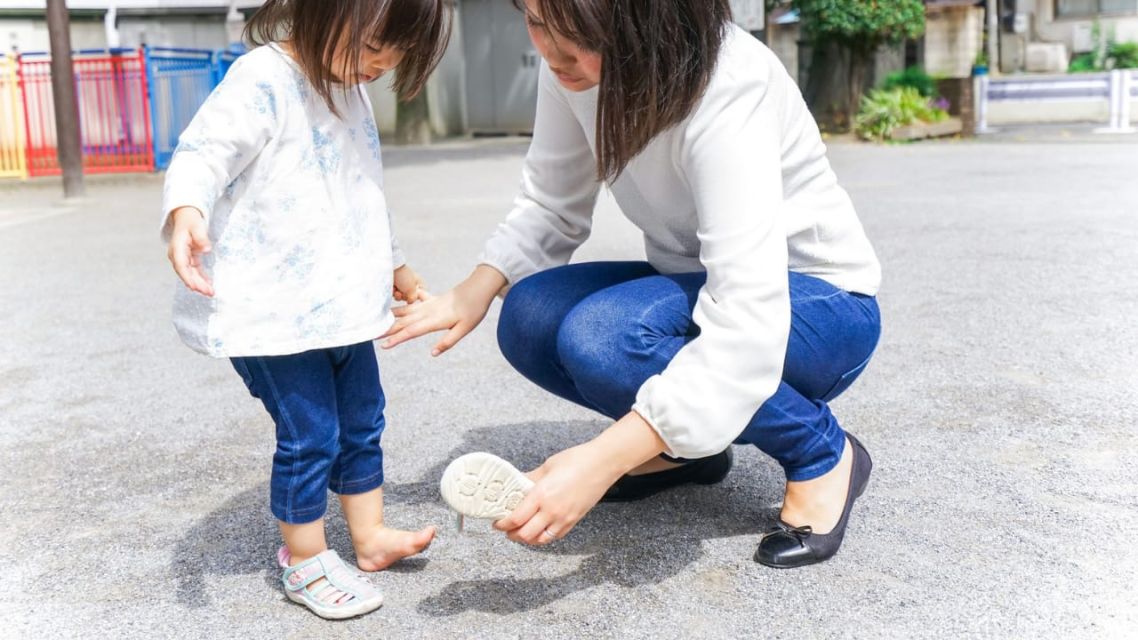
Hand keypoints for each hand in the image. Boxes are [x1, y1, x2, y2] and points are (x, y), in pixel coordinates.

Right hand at [166, 206, 213, 296]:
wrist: (186, 217)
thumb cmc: (191, 222)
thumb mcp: (197, 227)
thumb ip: (201, 238)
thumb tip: (206, 249)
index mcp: (177, 248)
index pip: (181, 266)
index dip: (188, 278)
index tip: (195, 287)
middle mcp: (177, 255)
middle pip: (186, 273)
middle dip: (197, 284)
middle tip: (209, 293)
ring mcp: (182, 258)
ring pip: (190, 274)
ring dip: (200, 284)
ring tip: (211, 292)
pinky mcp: (188, 259)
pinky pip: (194, 271)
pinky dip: (201, 278)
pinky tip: (209, 284)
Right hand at [380, 264, 505, 355]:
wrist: (478, 288)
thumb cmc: (474, 310)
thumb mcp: (464, 329)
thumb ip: (448, 341)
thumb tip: (432, 353)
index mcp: (434, 320)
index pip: (411, 332)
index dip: (397, 339)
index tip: (384, 346)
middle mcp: (428, 311)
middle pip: (404, 322)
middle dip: (387, 329)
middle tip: (371, 335)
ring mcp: (428, 304)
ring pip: (405, 312)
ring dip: (391, 317)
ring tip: (377, 321)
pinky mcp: (431, 300)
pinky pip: (413, 302)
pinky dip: (403, 303)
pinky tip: (394, 302)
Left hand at [393, 264, 428, 302]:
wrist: (389, 268)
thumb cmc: (403, 277)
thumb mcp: (411, 289)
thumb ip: (413, 299)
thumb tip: (410, 302)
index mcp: (419, 282)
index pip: (421, 294)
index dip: (416, 296)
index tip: (412, 295)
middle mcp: (411, 283)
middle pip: (410, 297)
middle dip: (404, 296)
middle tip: (401, 292)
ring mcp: (402, 284)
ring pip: (401, 296)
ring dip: (398, 295)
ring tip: (395, 290)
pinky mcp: (394, 285)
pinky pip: (394, 294)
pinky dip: (392, 292)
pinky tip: (391, 288)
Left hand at [494, 412, 666, 545]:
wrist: (603, 464)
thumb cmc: (577, 460)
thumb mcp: (547, 466)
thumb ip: (529, 478)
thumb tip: (515, 483)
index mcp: (542, 494)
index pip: (516, 518)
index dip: (502, 523)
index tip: (497, 522)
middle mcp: (552, 510)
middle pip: (525, 534)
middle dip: (511, 534)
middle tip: (505, 528)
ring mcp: (564, 518)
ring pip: (539, 540)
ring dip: (526, 539)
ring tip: (519, 532)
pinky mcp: (574, 521)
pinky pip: (554, 537)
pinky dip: (542, 538)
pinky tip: (537, 531)